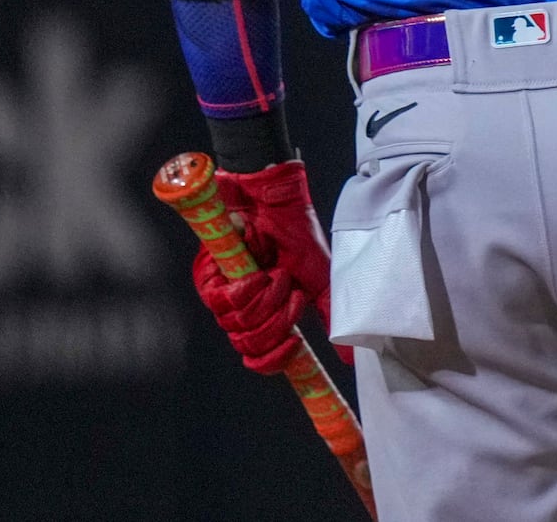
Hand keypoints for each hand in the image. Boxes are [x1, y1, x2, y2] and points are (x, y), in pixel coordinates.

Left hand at [189, 160, 334, 373]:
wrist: (274, 196)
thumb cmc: (295, 232)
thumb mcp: (318, 278)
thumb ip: (329, 316)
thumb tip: (349, 359)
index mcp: (270, 314)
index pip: (263, 357)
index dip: (276, 360)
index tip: (294, 345)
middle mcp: (243, 310)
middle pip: (252, 346)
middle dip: (278, 320)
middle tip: (291, 293)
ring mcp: (223, 294)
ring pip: (239, 325)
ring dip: (267, 296)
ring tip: (276, 272)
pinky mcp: (207, 277)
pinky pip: (224, 301)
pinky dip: (248, 284)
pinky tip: (257, 265)